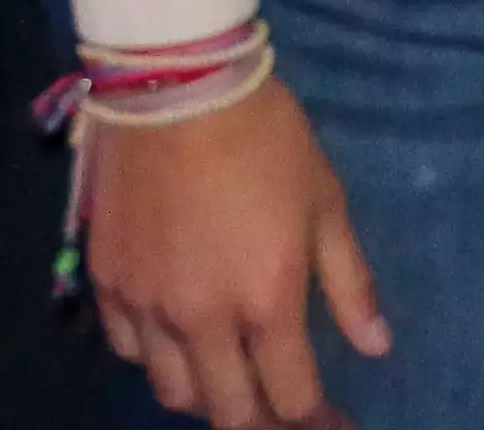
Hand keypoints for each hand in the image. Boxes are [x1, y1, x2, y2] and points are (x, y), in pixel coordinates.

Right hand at [86, 79, 388, 428]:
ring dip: (208, 395)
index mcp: (266, 299)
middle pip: (227, 411)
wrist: (179, 87)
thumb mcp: (326, 204)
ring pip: (172, 391)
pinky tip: (177, 340)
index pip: (289, 395)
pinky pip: (127, 350)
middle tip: (281, 409)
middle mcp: (201, 319)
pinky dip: (156, 359)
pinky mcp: (106, 284)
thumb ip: (349, 283)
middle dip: (260, 422)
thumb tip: (377, 348)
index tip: (332, 419)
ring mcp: (146, 306)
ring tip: (232, 377)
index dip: (315, 418)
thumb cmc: (268, 138)